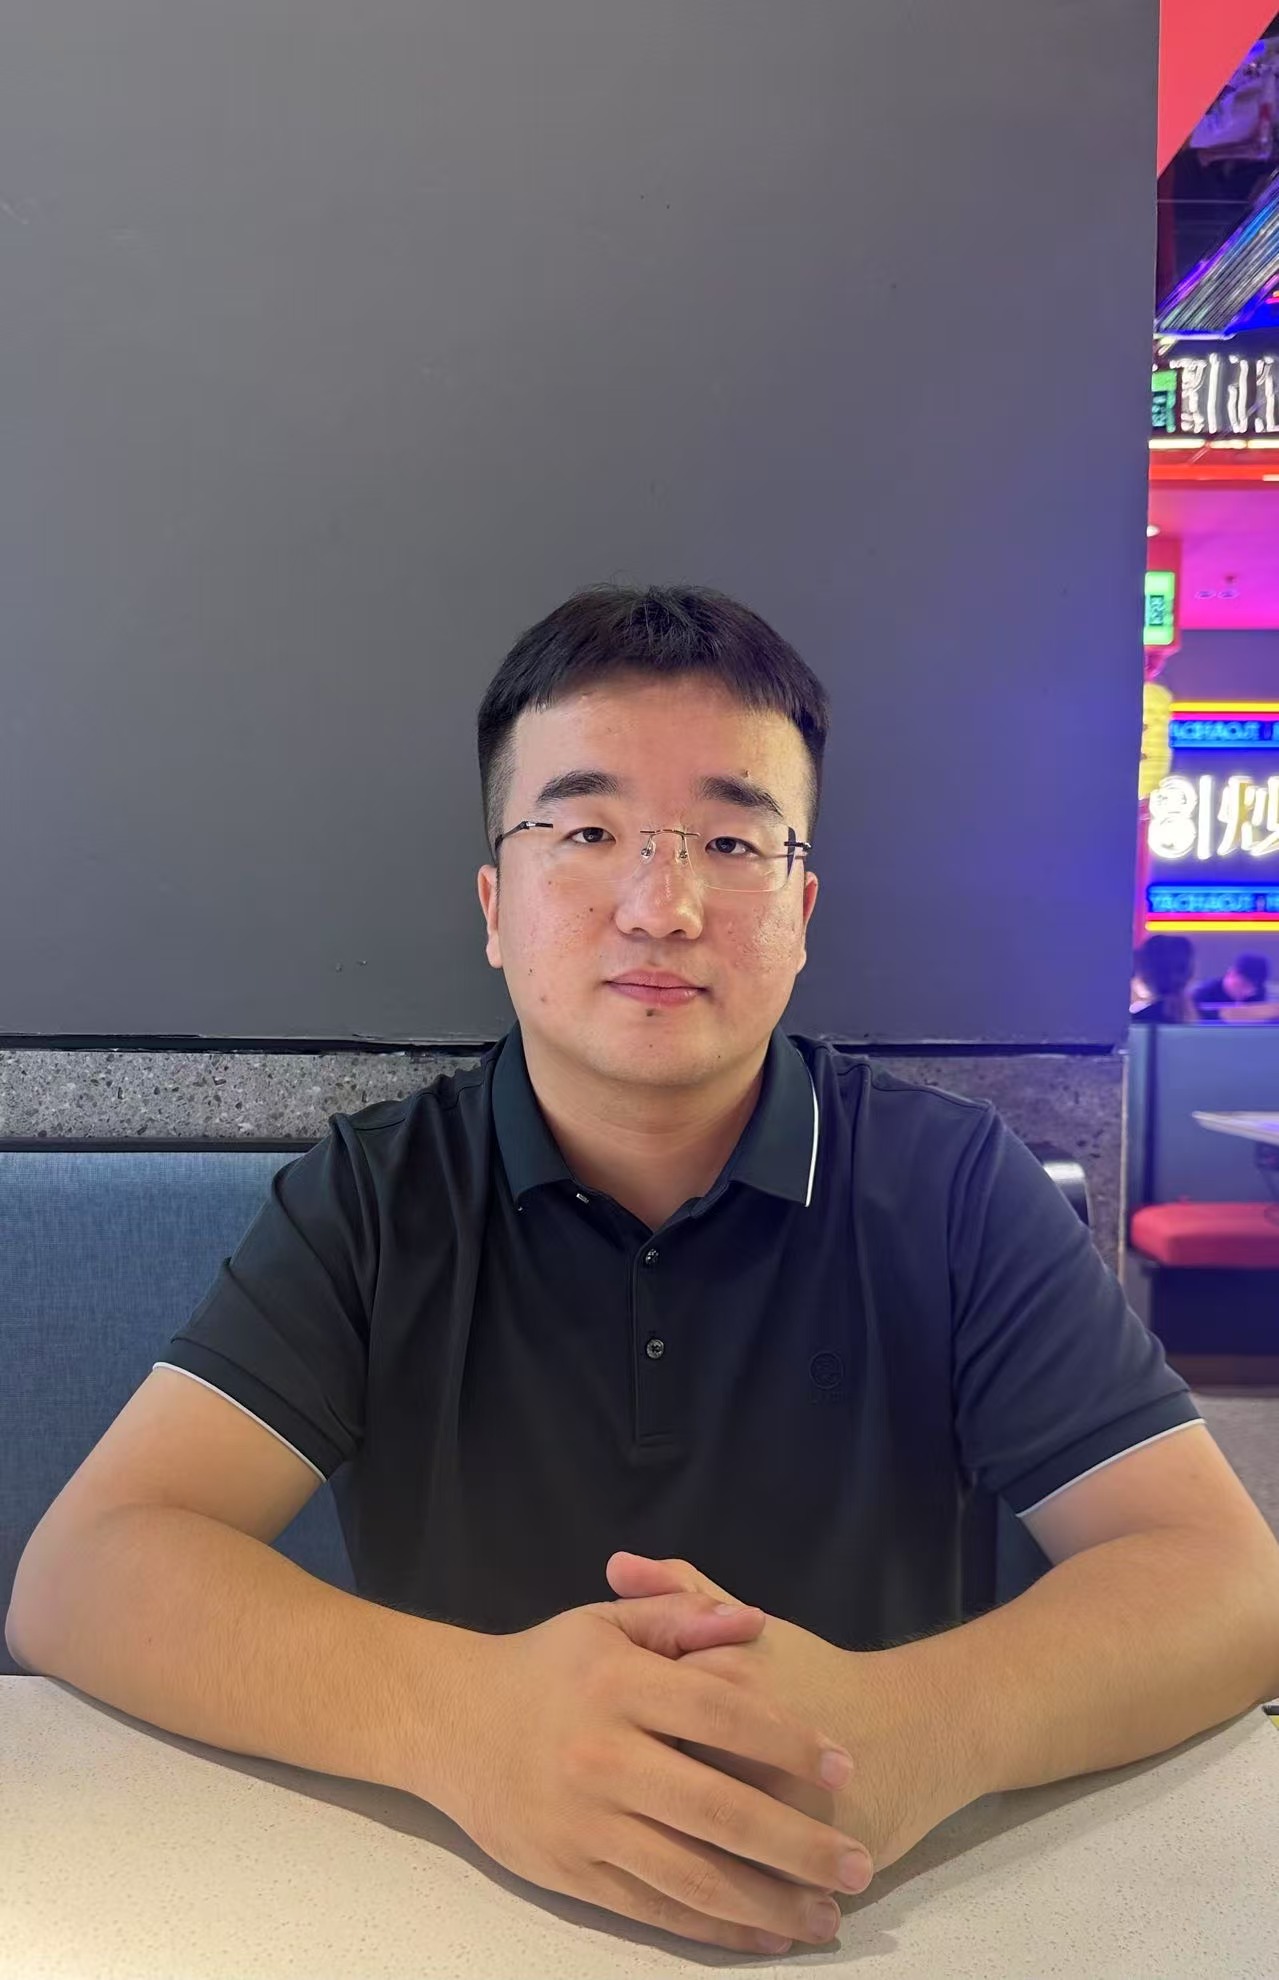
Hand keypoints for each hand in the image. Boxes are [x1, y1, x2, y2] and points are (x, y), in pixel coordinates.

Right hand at [431, 1592, 870, 1955]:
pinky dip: (714, 1928)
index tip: (843, 1765)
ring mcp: (587, 1821)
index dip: (787, 1741)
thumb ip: (679, 1615)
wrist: (449, 1720)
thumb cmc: (543, 1666)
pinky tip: (763, 1937)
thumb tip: (754, 1620)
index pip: (721, 1712)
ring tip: (827, 1917)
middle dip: (798, 1843)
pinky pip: (653, 1908)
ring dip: (768, 1903)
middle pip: (719, 1807)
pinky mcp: (570, 1872)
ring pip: (692, 1873)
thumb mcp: (604, 1621)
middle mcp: (604, 1755)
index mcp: (619, 1683)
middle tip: (858, 1864)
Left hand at [607, 1554, 969, 1873]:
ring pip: (693, 1846)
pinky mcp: (794, 1864)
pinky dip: (716, 1901)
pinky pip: (737, 1890)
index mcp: (719, 1679)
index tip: (607, 1742)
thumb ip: (680, 1595)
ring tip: (649, 1843)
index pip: (635, 1709)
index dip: (616, 1731)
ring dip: (662, 1854)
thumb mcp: (751, 1627)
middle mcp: (737, 1743)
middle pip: (655, 1782)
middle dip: (632, 1800)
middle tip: (619, 1808)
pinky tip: (696, 1890)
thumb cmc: (818, 1674)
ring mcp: (771, 1810)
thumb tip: (615, 1564)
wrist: (916, 1729)